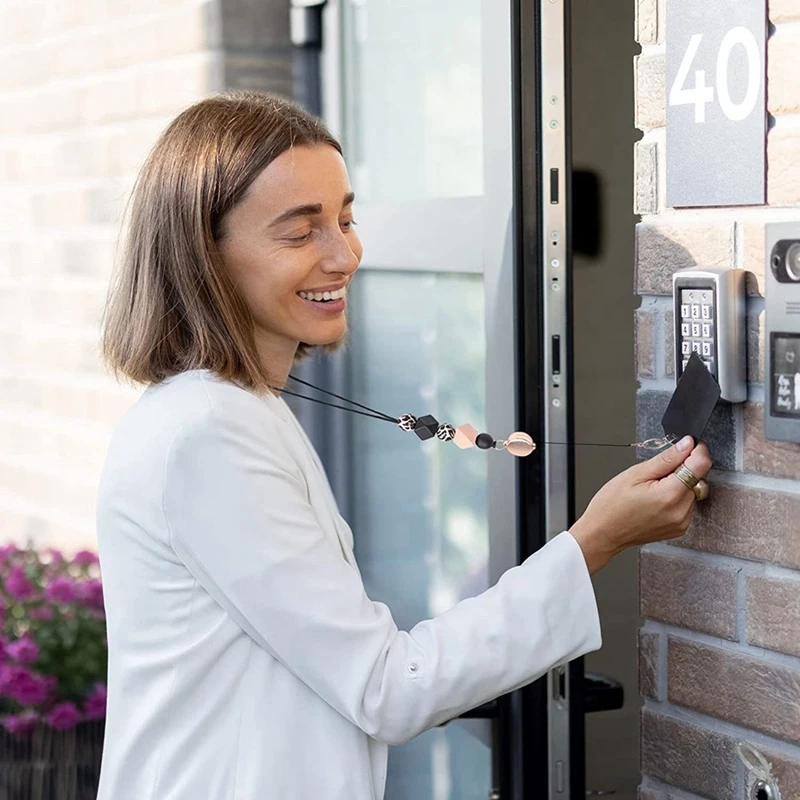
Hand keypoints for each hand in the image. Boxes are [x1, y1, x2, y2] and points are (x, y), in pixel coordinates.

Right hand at [569, 436, 711, 574]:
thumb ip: (666, 458)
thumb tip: (686, 444)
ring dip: (682, 483)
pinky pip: (688, 504)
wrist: (603, 533)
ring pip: (694, 491)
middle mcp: (680, 511)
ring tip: (655, 487)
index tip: (689, 445)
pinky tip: (658, 498)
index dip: (697, 450)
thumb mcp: (635, 473)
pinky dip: (678, 497)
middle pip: (699, 478)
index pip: (701, 465)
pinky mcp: (680, 528)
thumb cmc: (612, 505)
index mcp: (669, 495)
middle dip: (686, 467)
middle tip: (660, 470)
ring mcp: (681, 522)